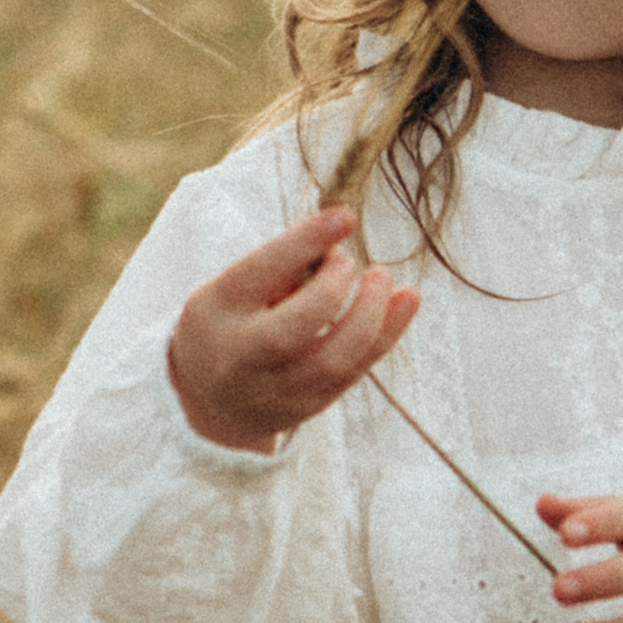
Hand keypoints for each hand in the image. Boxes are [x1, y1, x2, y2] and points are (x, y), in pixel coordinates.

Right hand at [168, 205, 418, 454]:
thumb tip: (337, 242)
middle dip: (332, 291)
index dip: (304, 241)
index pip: (260, 272)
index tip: (345, 216)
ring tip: (385, 279)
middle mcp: (243, 356)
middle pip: (290, 331)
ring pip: (332, 362)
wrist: (215, 402)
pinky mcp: (311, 406)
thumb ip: (281, 267)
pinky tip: (407, 300)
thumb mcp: (234, 288)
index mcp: (218, 310)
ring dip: (371, 317)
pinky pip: (354, 373)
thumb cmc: (231, 323)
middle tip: (351, 263)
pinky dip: (385, 334)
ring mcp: (278, 389)